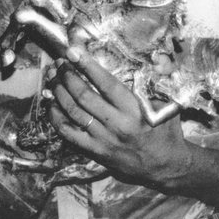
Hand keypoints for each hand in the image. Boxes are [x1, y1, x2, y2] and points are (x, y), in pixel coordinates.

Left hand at [48, 46, 193, 188]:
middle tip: (60, 62)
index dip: (87, 66)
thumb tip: (157, 55)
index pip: (106, 84)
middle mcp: (117, 124)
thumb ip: (159, 80)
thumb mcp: (168, 104)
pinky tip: (50, 103)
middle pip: (83, 96)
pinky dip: (55, 117)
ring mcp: (103, 140)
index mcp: (135, 110)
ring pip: (72, 112)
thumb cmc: (166, 130)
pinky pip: (68, 133)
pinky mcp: (95, 152)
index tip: (73, 51)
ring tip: (52, 76)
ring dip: (58, 91)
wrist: (166, 167)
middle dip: (67, 75)